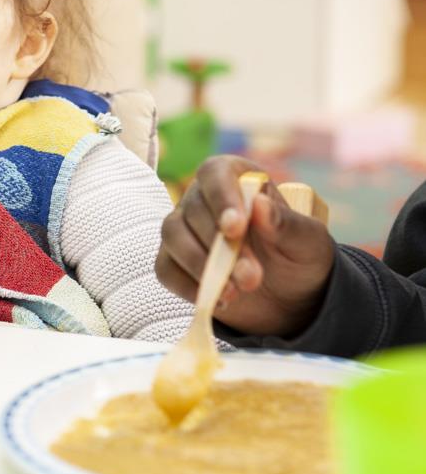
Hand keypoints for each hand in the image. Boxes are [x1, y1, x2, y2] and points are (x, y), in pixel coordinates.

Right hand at [156, 155, 335, 336]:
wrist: (289, 299)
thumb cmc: (298, 257)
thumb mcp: (307, 242)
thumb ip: (287, 224)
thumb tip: (259, 205)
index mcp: (237, 178)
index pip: (215, 174)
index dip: (221, 198)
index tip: (235, 228)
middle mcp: (203, 197)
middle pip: (193, 209)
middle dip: (220, 247)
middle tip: (251, 278)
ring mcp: (185, 229)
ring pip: (173, 235)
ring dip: (201, 266)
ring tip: (234, 292)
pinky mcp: (174, 262)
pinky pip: (166, 269)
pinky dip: (187, 286)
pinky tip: (217, 299)